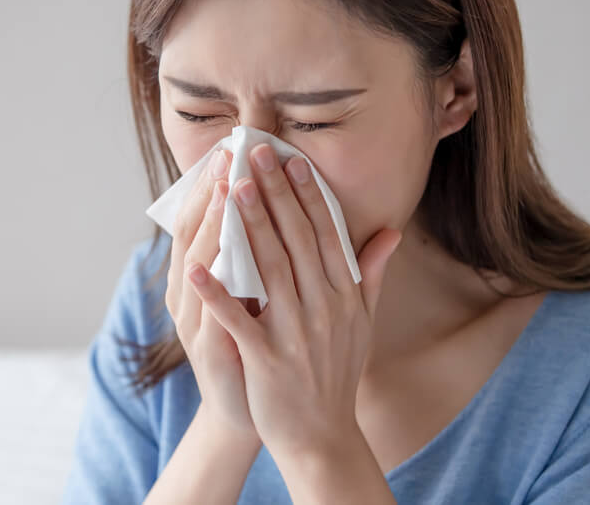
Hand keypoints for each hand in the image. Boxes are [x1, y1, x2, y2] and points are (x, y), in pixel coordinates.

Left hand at [184, 143, 401, 460]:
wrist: (323, 435)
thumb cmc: (338, 371)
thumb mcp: (363, 321)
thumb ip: (373, 273)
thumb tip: (392, 230)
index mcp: (346, 296)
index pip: (326, 235)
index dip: (308, 195)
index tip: (291, 159)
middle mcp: (325, 309)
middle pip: (298, 241)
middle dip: (276, 195)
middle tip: (256, 154)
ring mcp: (296, 335)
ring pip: (272, 271)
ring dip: (251, 227)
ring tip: (235, 189)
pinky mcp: (267, 360)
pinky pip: (239, 321)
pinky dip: (218, 294)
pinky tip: (197, 267)